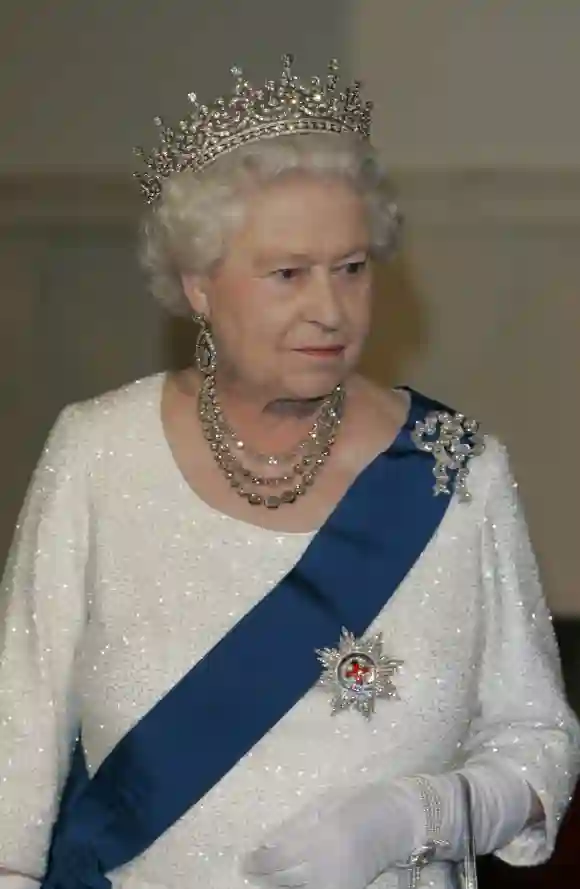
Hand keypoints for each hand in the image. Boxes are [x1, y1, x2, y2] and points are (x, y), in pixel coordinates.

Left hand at [242, 782, 418, 888]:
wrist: (394, 821)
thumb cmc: (356, 804)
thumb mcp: (322, 807)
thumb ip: (295, 827)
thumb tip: (268, 844)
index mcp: (316, 839)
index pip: (276, 860)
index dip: (256, 863)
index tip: (245, 862)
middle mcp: (323, 867)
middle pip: (283, 880)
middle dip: (267, 877)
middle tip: (256, 871)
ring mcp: (336, 884)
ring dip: (283, 885)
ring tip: (274, 878)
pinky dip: (305, 888)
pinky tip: (298, 882)